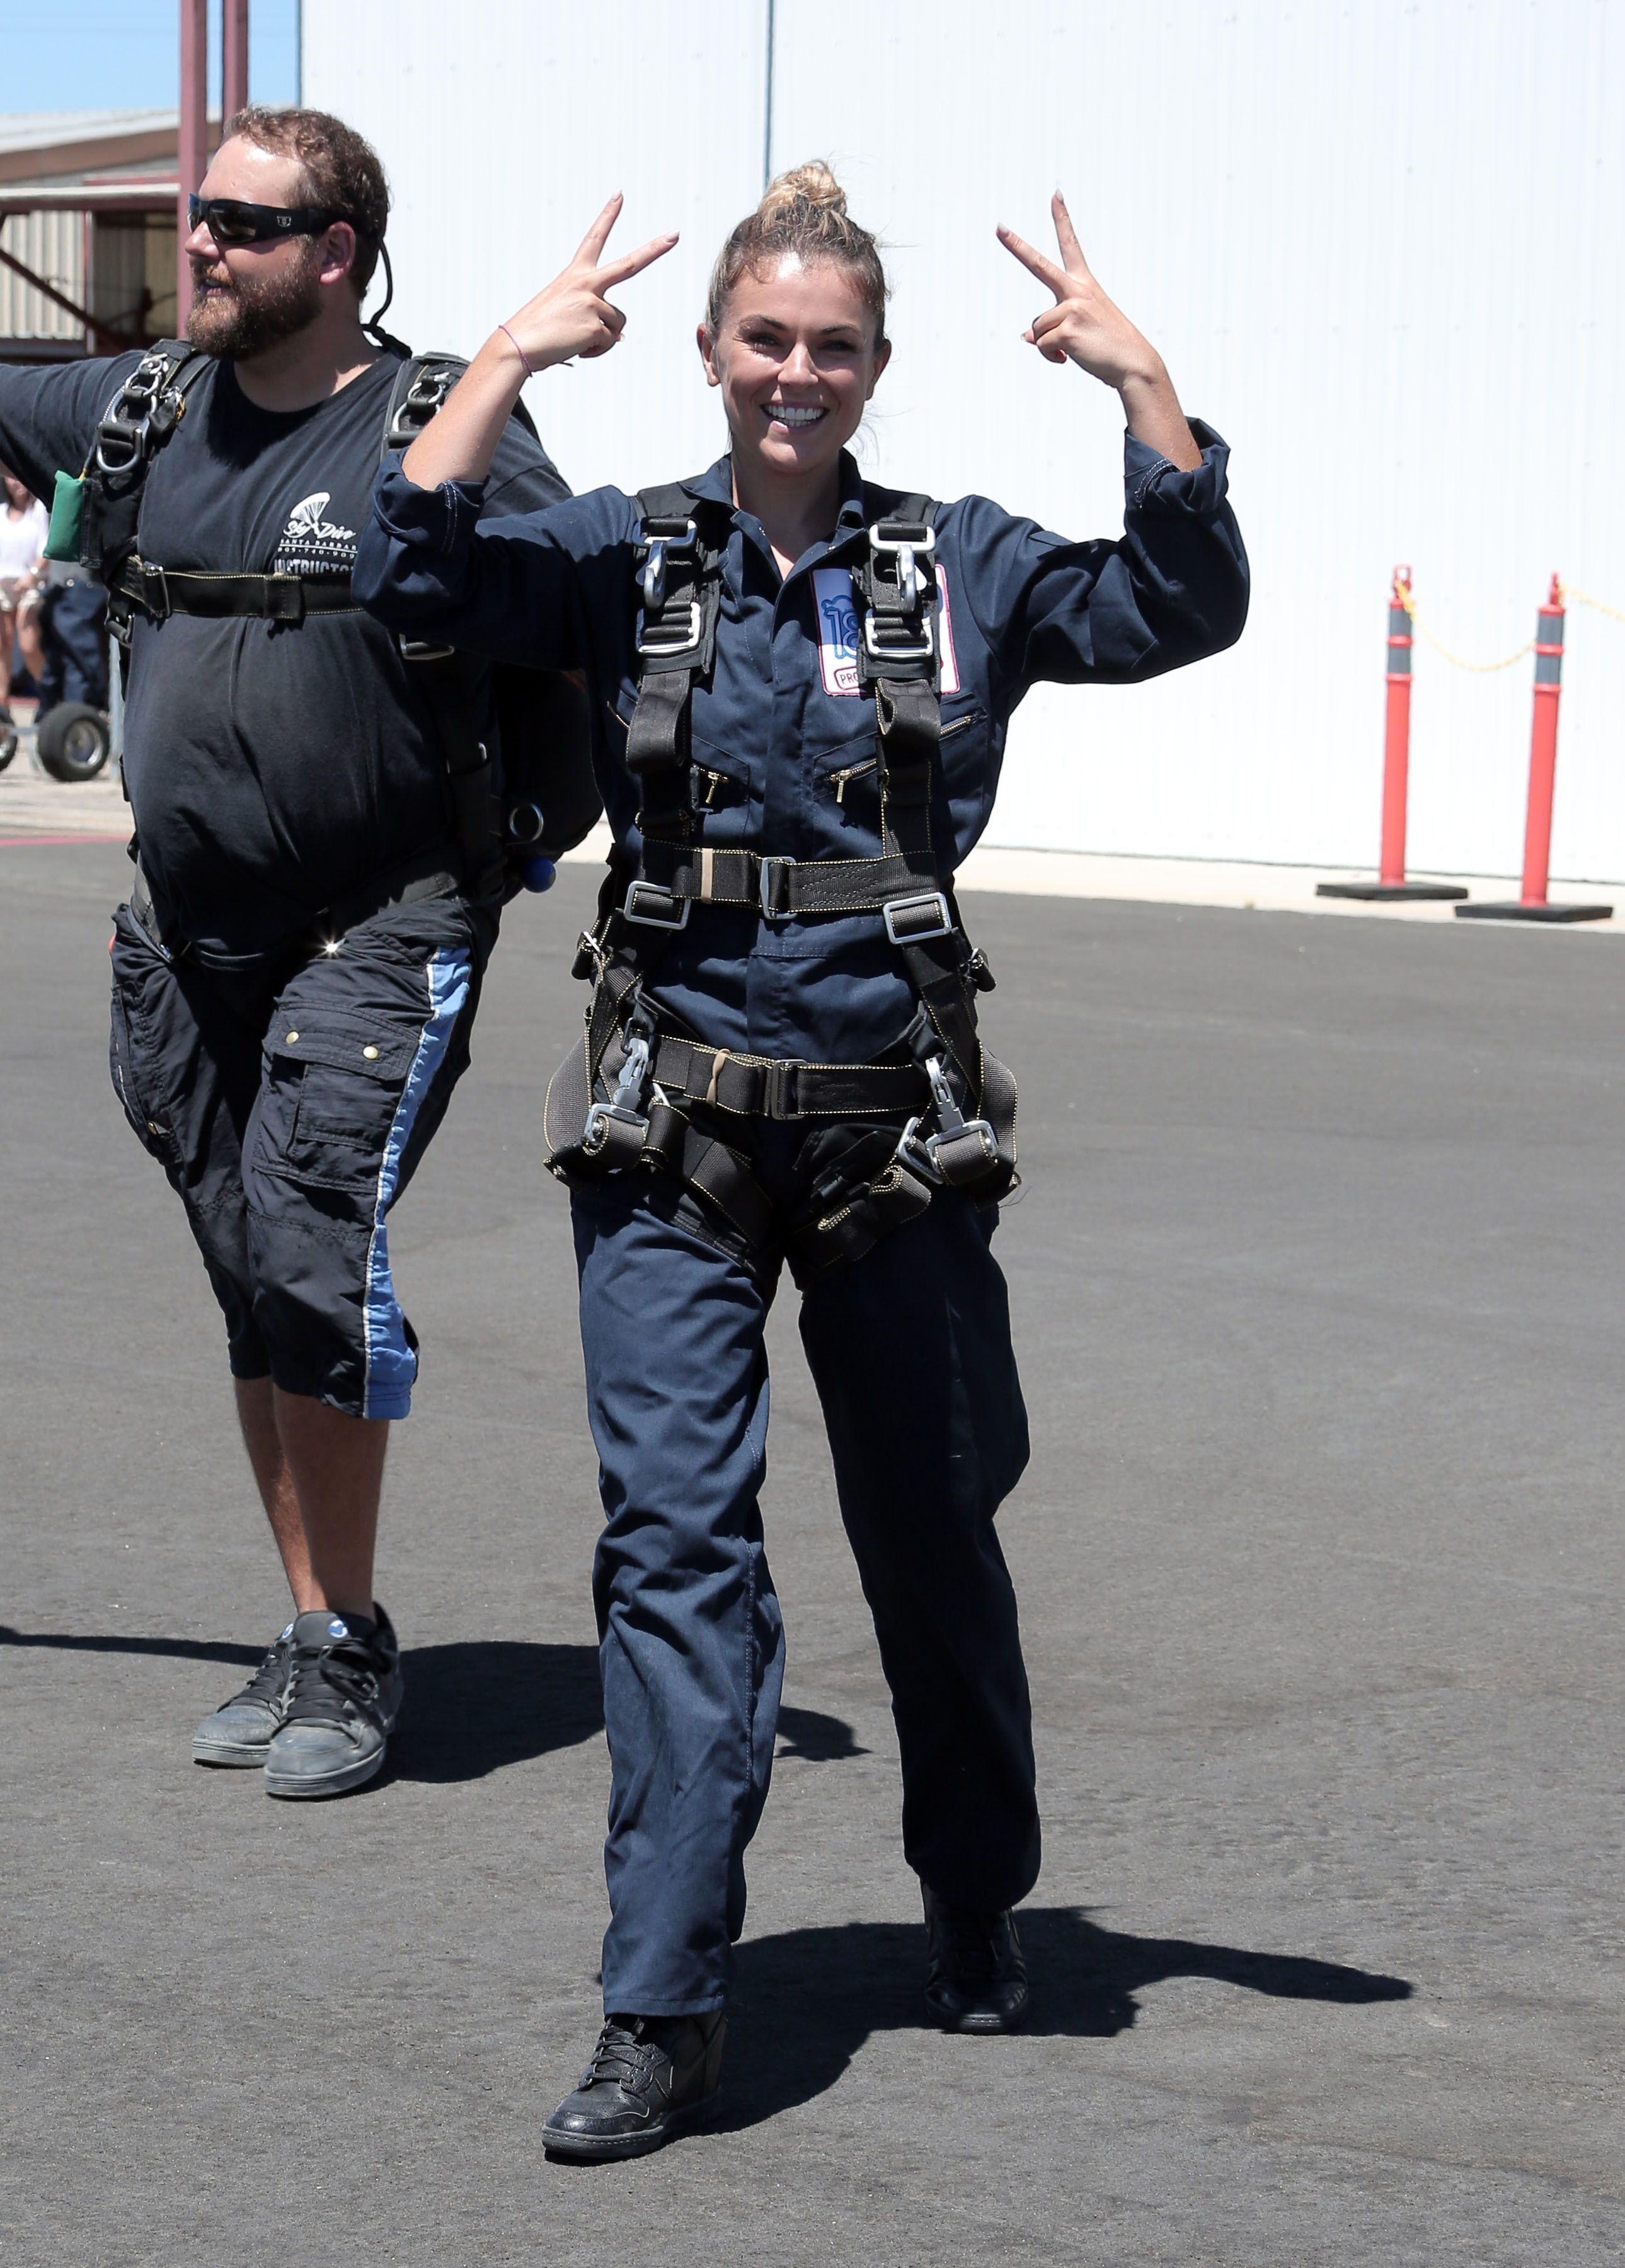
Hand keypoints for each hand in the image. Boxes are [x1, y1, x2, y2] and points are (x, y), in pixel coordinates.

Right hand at [497, 194, 677, 371]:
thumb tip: (619, 335)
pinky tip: (575, 348)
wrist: (519, 345)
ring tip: (575, 339)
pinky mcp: (595, 325)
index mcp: (575, 273)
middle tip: (675, 234)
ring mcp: (592, 302)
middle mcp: (586, 282)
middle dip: (655, 249)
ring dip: (602, 338)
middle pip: (630, 264)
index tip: (620, 194)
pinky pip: (609, 342)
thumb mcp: (567, 314)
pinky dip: (596, 351)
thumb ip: (594, 317)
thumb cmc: (539, 330)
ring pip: (617, 324)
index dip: (607, 215)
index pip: (594, 238)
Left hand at [996, 193, 1163, 388]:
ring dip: (1049, 345)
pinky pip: (1042, 345)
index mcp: (1085, 284)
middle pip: (1039, 265)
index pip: (1071, 245)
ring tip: (1074, 349)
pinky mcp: (1068, 329)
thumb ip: (1052, 328)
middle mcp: (1078, 290)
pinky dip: (1051, 357)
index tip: (1055, 194)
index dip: (1063, 219)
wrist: (1133, 364)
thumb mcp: (1081, 331)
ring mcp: (1073, 307)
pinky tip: (1069, 358)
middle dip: (1017, 246)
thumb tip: (1026, 336)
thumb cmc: (1109, 347)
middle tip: (998, 227)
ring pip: (1038, 328)